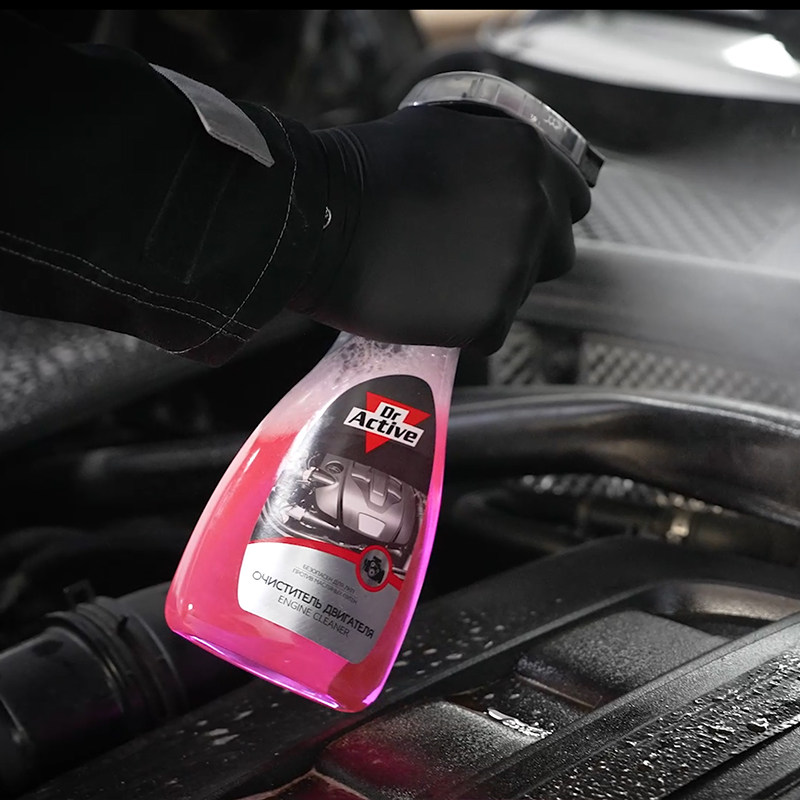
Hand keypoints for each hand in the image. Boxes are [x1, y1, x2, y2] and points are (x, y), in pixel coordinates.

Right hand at [289, 104, 591, 352]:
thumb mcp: (438, 130)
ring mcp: (512, 265)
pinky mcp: (488, 316)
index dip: (542, 217)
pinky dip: (466, 328)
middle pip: (556, 252)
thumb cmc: (361, 173)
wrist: (318, 223)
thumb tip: (508, 173)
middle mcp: (533, 208)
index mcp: (526, 156)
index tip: (512, 227)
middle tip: (473, 259)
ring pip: (521, 294)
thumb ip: (489, 151)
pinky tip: (430, 307)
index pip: (571, 201)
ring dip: (489, 292)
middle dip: (524, 258)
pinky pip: (492, 332)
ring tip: (437, 280)